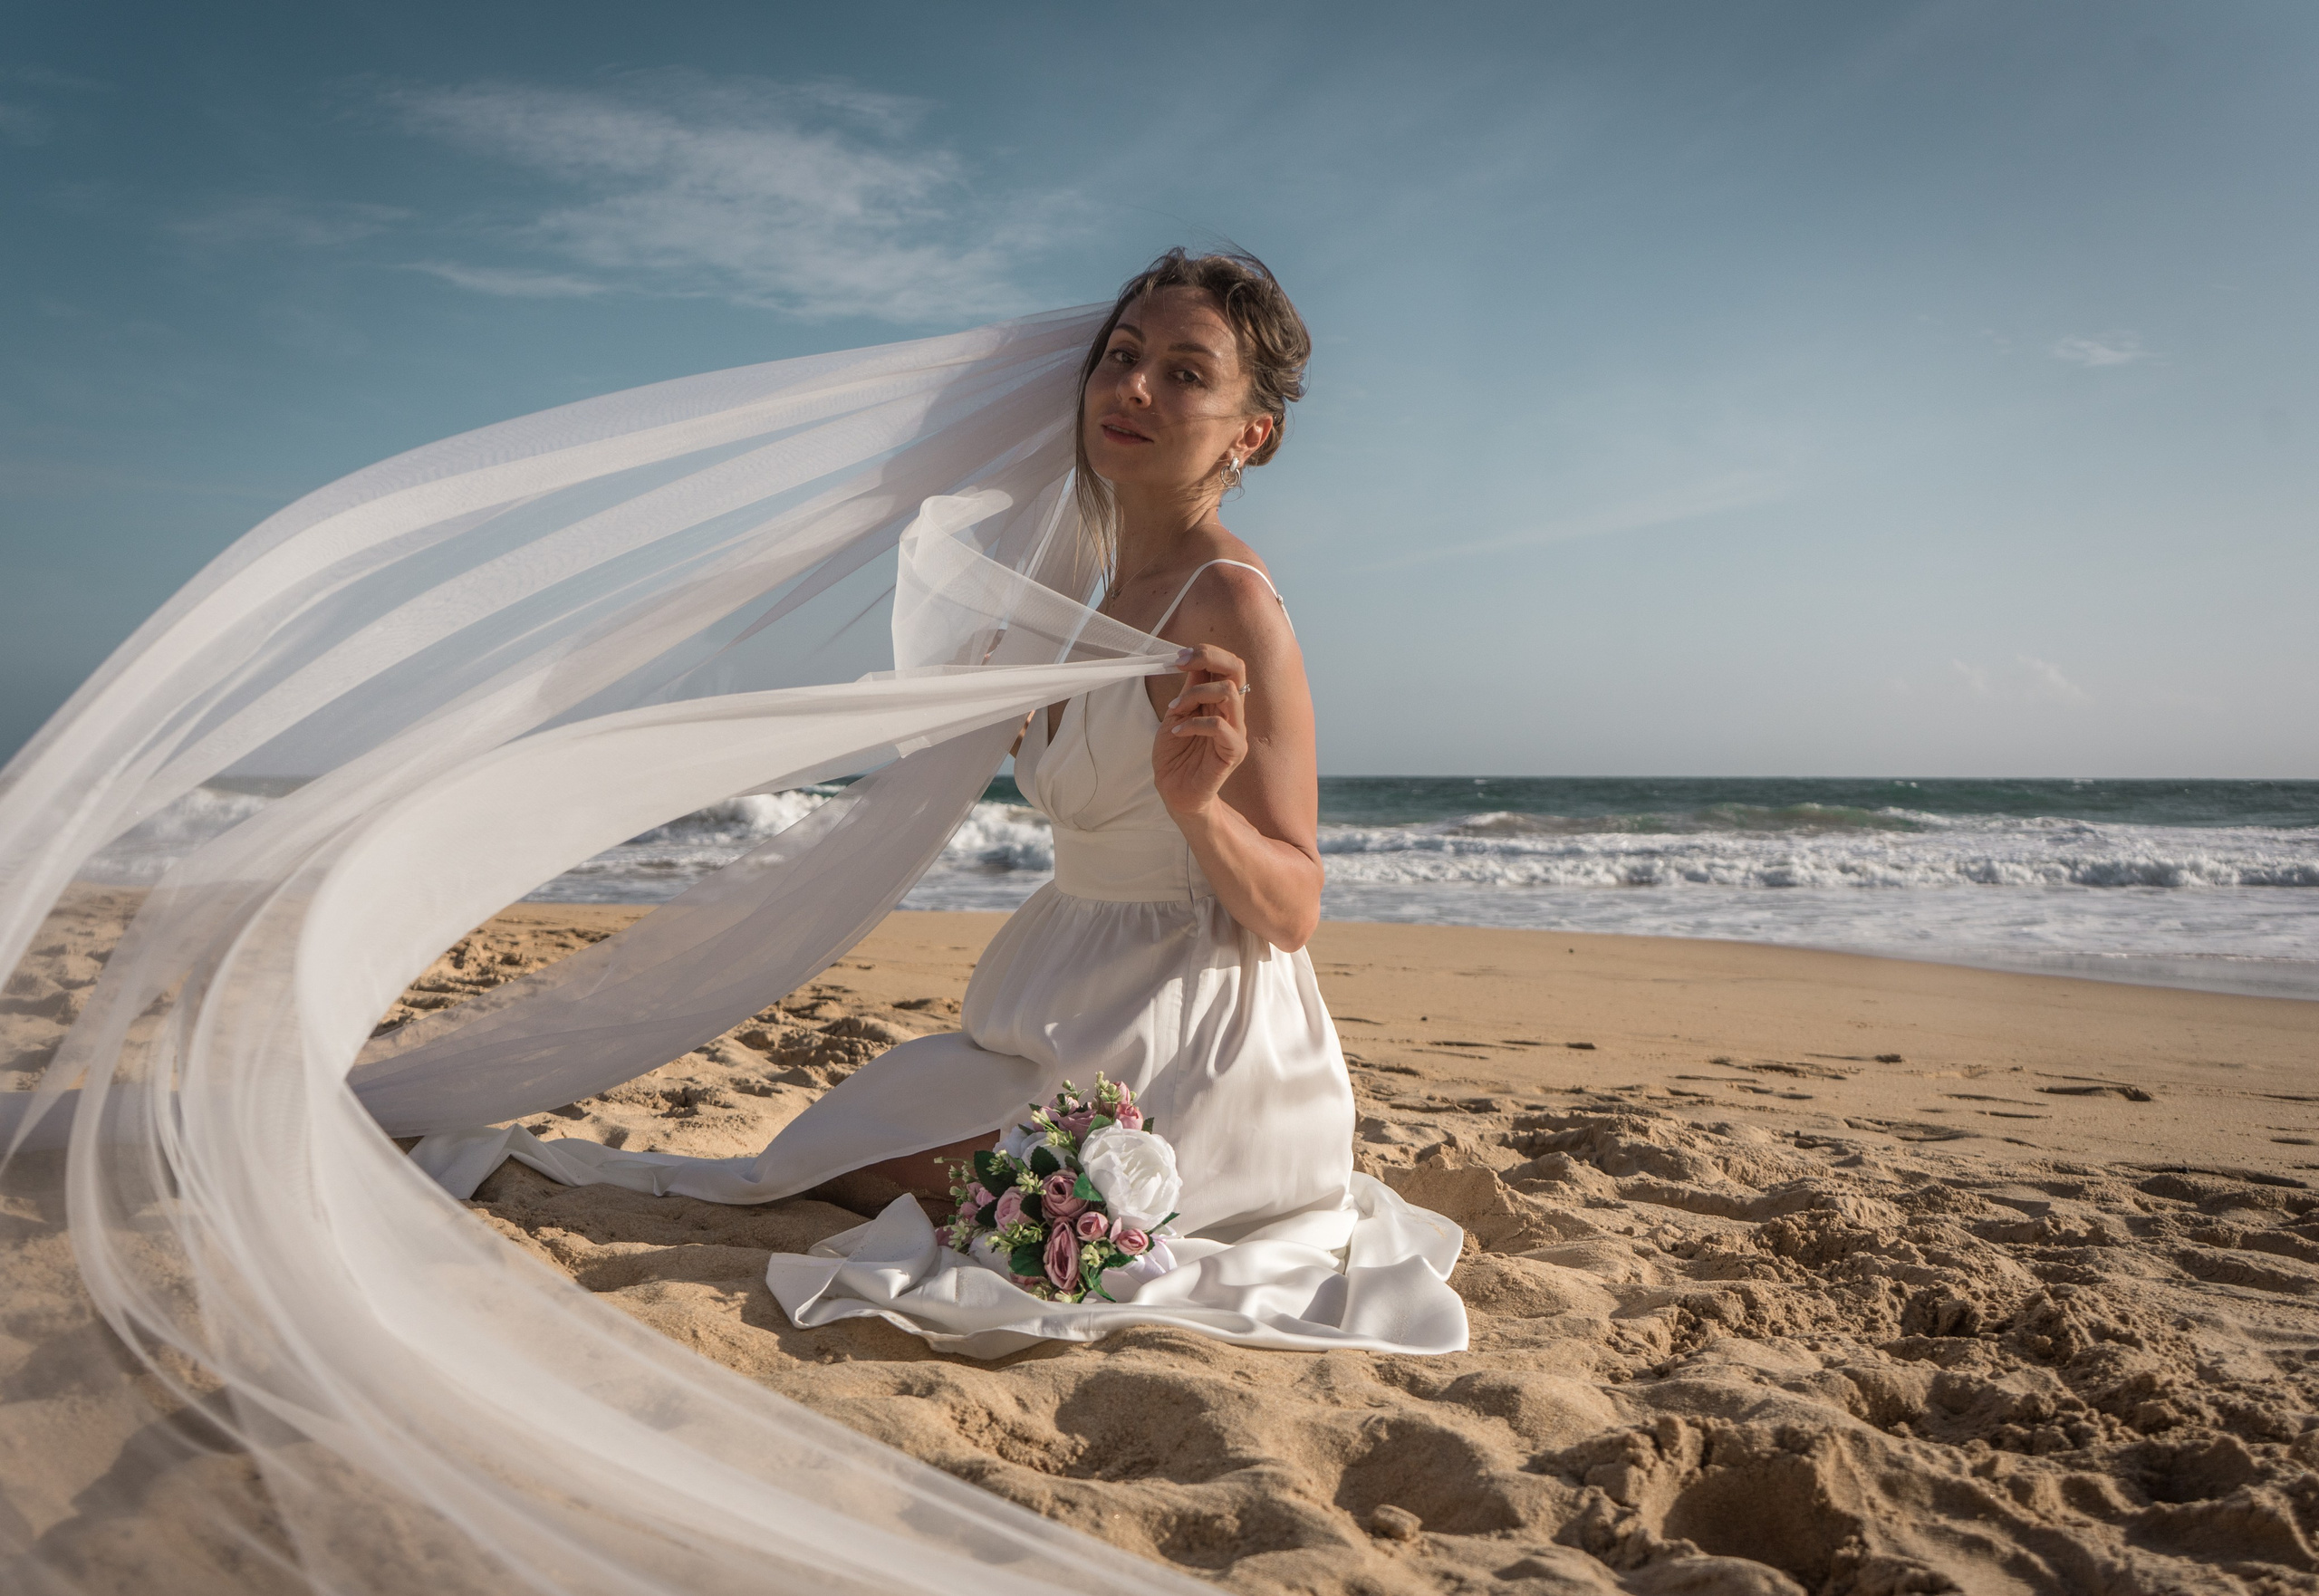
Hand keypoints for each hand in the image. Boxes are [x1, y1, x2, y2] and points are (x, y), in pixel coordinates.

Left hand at [1153, 644, 1248, 816]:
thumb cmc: (1176, 755)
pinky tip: (1177, 732)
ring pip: (1229, 692)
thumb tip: (1190, 660)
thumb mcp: (1177, 714)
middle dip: (1210, 658)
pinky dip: (1193, 724)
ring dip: (1196, 694)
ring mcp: (1235, 731)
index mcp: (1220, 700)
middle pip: (1237, 668)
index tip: (1178, 658)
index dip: (1205, 653)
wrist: (1174, 790)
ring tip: (1175, 711)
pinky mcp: (1233, 752)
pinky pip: (1220, 727)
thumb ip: (1189, 690)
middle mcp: (1232, 712)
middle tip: (1182, 665)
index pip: (1227, 664)